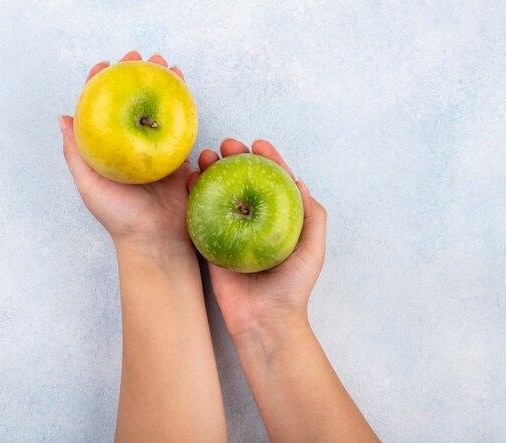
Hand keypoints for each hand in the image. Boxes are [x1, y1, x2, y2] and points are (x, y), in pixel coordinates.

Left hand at [60, 50, 191, 249]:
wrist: (156, 239)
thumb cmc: (119, 217)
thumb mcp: (88, 185)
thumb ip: (75, 154)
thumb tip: (63, 118)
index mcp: (107, 151)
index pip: (102, 110)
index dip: (101, 85)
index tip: (105, 65)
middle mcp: (130, 146)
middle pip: (132, 103)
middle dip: (136, 77)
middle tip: (140, 57)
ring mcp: (155, 150)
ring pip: (157, 108)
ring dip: (161, 84)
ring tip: (165, 64)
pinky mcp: (177, 157)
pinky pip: (180, 125)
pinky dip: (182, 104)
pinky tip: (183, 87)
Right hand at [188, 139, 326, 336]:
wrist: (265, 320)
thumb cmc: (293, 287)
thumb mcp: (313, 249)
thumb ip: (313, 216)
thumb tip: (300, 181)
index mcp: (278, 219)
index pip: (273, 181)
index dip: (267, 159)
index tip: (259, 144)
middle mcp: (254, 221)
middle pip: (243, 182)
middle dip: (235, 159)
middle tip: (228, 146)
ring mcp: (231, 231)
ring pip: (220, 193)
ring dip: (212, 171)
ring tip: (207, 157)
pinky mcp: (211, 244)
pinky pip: (201, 215)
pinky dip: (195, 195)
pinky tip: (192, 181)